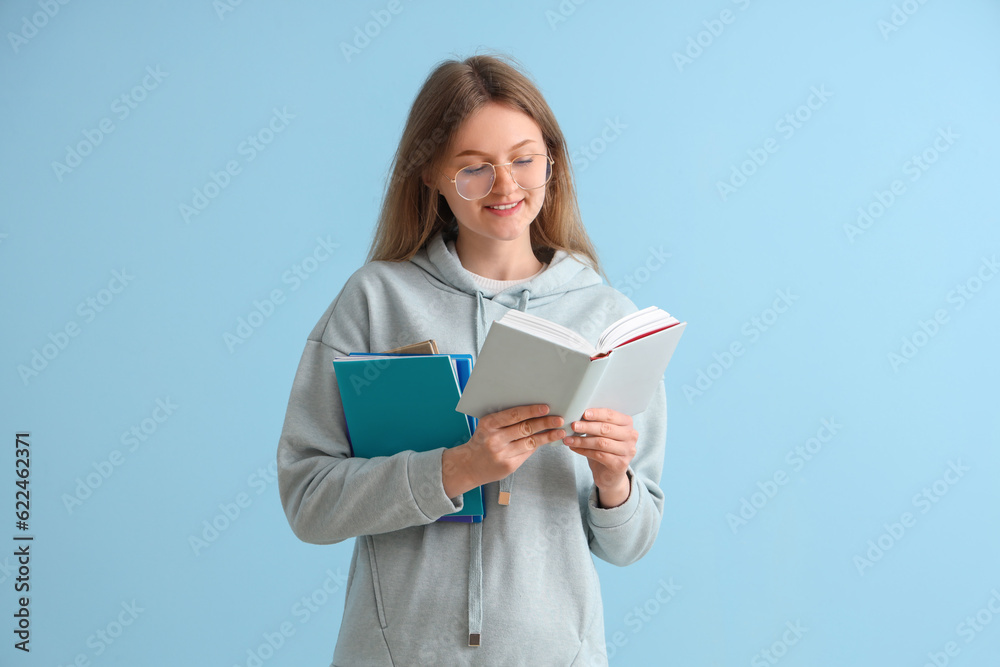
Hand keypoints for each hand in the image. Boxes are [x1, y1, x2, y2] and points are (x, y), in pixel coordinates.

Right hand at [442, 404, 565, 498]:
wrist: (469, 466)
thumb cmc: (482, 441)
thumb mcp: (488, 427)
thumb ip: (505, 420)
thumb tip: (533, 413)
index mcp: (489, 424)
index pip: (514, 415)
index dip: (531, 411)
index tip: (546, 408)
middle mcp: (495, 439)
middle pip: (525, 428)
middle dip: (544, 423)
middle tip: (558, 419)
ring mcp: (502, 454)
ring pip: (530, 442)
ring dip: (547, 436)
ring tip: (559, 432)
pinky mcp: (509, 466)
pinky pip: (527, 453)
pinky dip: (538, 445)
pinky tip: (547, 440)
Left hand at [563, 408, 636, 507]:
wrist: (610, 473)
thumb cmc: (604, 448)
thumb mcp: (601, 433)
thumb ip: (595, 423)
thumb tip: (577, 415)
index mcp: (627, 423)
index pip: (611, 415)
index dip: (597, 414)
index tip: (583, 413)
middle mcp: (631, 436)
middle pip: (606, 429)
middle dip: (587, 427)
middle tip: (573, 425)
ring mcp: (627, 451)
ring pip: (601, 443)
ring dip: (583, 440)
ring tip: (569, 439)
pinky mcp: (620, 464)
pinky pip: (599, 455)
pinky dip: (584, 451)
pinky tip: (574, 448)